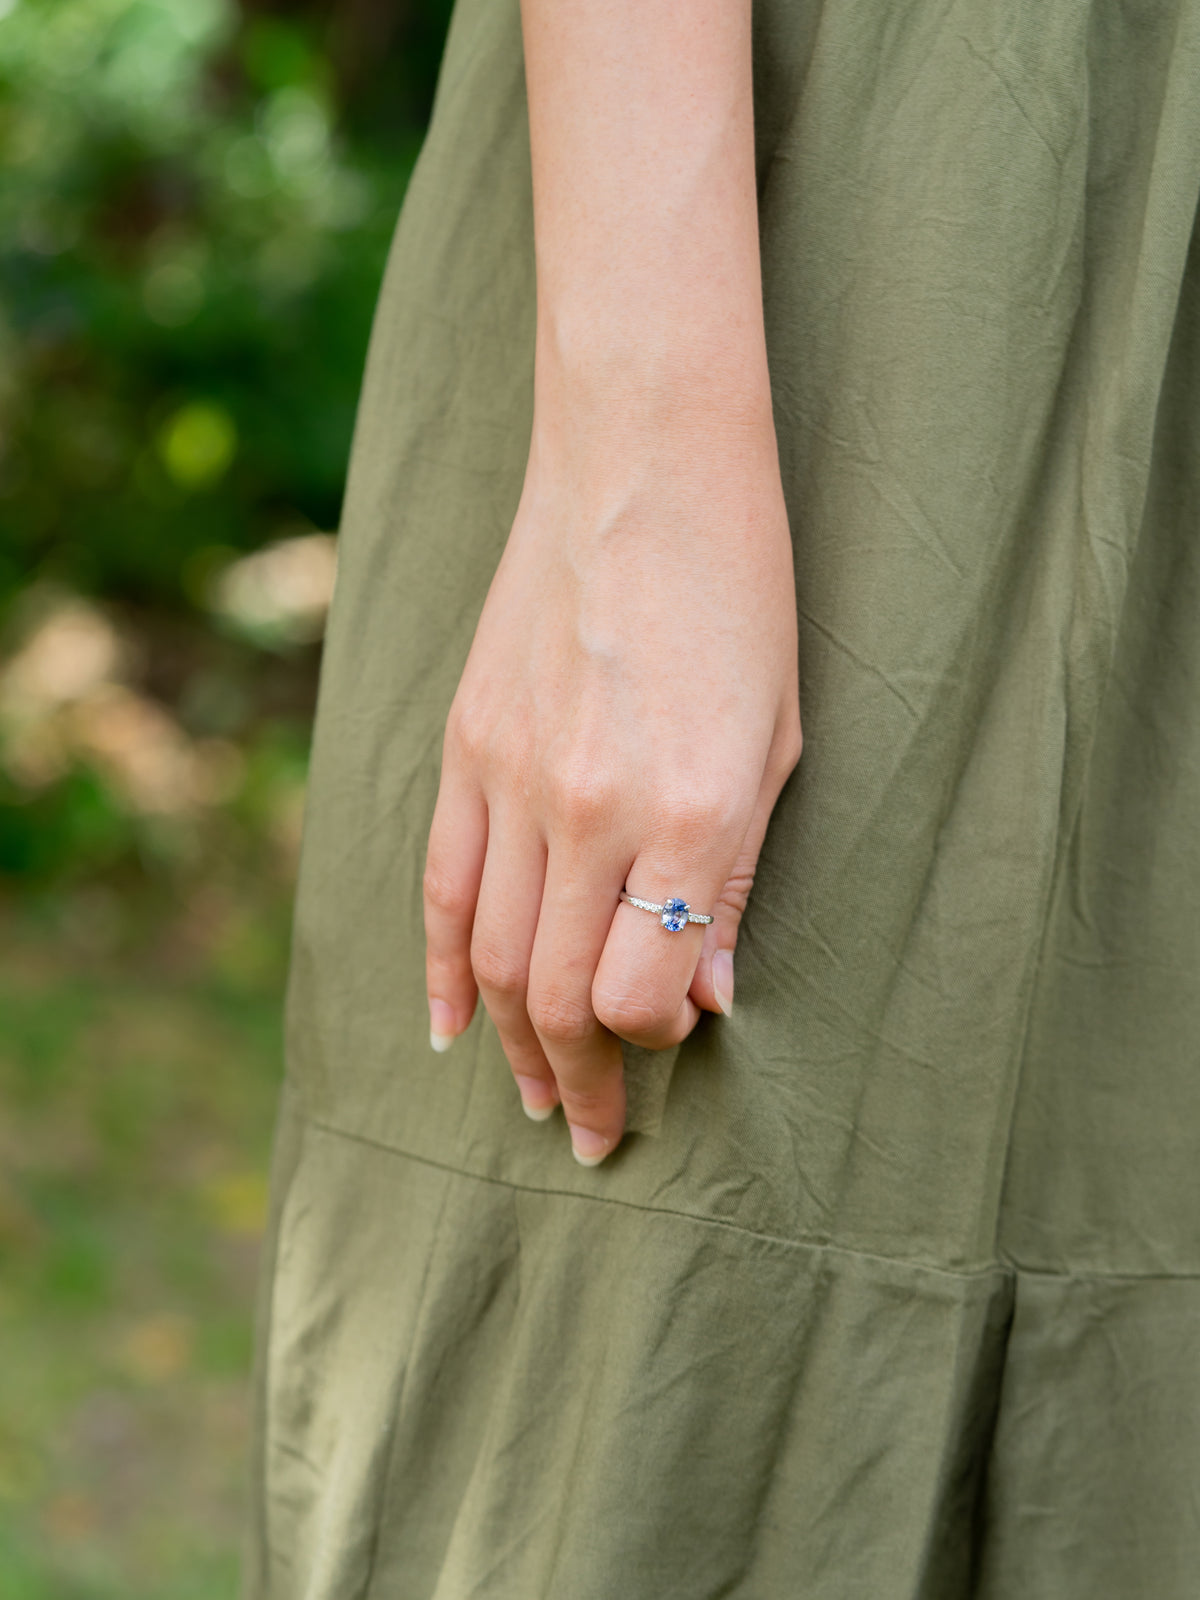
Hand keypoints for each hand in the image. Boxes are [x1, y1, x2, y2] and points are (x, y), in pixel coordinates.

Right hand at [423, 384, 801, 1164]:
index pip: (645, 991)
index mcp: (691, 813)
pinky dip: (440, 971)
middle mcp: (591, 810)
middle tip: (596, 1136)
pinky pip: (440, 887)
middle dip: (583, 1083)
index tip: (675, 1044)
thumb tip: (708, 993)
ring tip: (537, 1101)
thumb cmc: (743, 595)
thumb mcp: (778, 740)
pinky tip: (450, 1031)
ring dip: (514, 1048)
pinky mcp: (465, 745)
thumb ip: (736, 879)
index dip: (659, 1040)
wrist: (642, 463)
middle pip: (560, 994)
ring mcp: (513, 777)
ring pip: (494, 959)